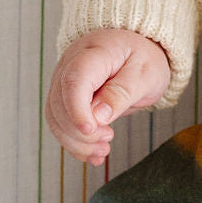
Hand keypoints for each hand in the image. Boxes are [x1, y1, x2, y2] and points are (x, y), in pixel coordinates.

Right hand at [45, 29, 171, 164]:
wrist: (140, 50)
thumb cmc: (145, 58)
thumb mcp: (146, 74)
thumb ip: (123, 92)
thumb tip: (98, 117)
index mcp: (96, 50)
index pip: (75, 79)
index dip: (77, 109)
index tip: (91, 130)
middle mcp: (72, 61)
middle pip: (61, 102)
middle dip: (80, 130)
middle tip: (108, 139)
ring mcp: (64, 78)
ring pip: (55, 116)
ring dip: (75, 141)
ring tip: (102, 150)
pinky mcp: (63, 95)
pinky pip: (60, 122)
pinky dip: (74, 142)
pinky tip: (93, 153)